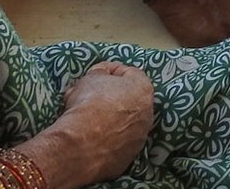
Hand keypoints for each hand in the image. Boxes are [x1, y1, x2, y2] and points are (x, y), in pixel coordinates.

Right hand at [49, 62, 153, 182]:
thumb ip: (100, 73)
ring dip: (108, 119)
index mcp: (144, 89)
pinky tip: (89, 138)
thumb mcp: (90, 78)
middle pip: (127, 99)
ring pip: (123, 123)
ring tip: (86, 119)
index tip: (96, 75)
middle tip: (88, 97)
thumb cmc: (89, 103)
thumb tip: (100, 75)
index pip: (129, 73)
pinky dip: (105, 140)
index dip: (110, 71)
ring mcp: (139, 138)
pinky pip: (116, 144)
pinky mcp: (127, 157)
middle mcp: (147, 113)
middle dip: (108, 96)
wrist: (82, 143)